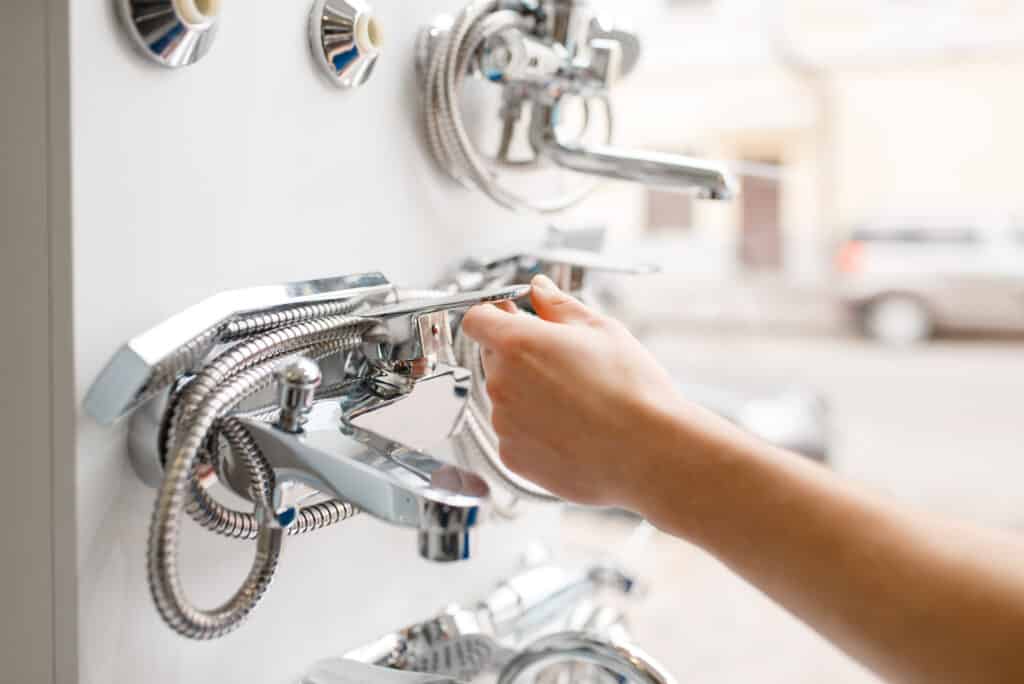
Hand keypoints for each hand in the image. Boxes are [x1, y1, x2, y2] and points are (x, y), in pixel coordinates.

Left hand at [461, 274, 689, 508]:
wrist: (650, 454)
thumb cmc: (631, 391)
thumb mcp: (601, 330)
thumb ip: (559, 306)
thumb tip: (539, 288)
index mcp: (517, 344)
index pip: (477, 318)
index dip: (494, 314)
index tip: (512, 315)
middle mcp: (501, 384)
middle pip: (493, 358)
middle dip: (519, 354)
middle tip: (564, 363)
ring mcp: (504, 424)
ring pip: (505, 397)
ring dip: (527, 394)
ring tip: (575, 402)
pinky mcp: (512, 457)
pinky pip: (514, 433)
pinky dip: (533, 430)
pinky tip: (570, 429)